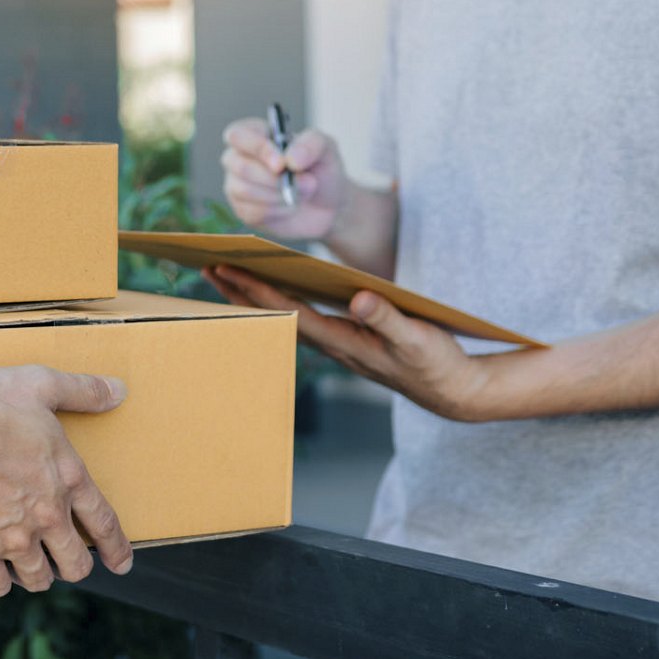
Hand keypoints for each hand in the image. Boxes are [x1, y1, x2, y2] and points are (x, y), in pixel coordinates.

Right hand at [0, 366, 133, 596]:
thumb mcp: (36, 384)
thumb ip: (80, 390)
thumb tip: (118, 390)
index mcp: (66, 478)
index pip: (103, 522)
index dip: (117, 547)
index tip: (122, 563)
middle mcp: (46, 516)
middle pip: (75, 562)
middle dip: (76, 566)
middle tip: (70, 564)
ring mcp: (12, 541)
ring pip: (37, 578)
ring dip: (38, 574)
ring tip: (32, 568)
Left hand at [204, 266, 490, 421]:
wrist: (452, 391)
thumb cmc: (436, 365)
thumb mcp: (417, 339)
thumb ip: (387, 319)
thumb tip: (358, 299)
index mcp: (343, 341)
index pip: (289, 310)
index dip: (257, 290)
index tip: (228, 271)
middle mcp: (332, 344)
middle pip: (276, 313)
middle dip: (240, 291)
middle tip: (206, 267)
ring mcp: (337, 344)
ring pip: (285, 315)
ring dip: (255, 296)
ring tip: (225, 275)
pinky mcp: (346, 341)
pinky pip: (302, 317)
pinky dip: (280, 301)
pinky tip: (272, 290)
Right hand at [222, 119, 350, 239]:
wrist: (327, 205)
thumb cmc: (321, 169)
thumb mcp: (326, 149)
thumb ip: (310, 145)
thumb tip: (290, 159)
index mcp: (255, 134)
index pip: (238, 135)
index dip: (257, 148)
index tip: (281, 164)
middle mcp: (239, 158)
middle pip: (240, 167)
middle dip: (274, 179)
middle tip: (306, 182)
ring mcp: (237, 185)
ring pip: (245, 190)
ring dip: (279, 195)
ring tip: (301, 193)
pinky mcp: (243, 210)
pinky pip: (253, 212)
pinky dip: (278, 210)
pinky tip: (290, 206)